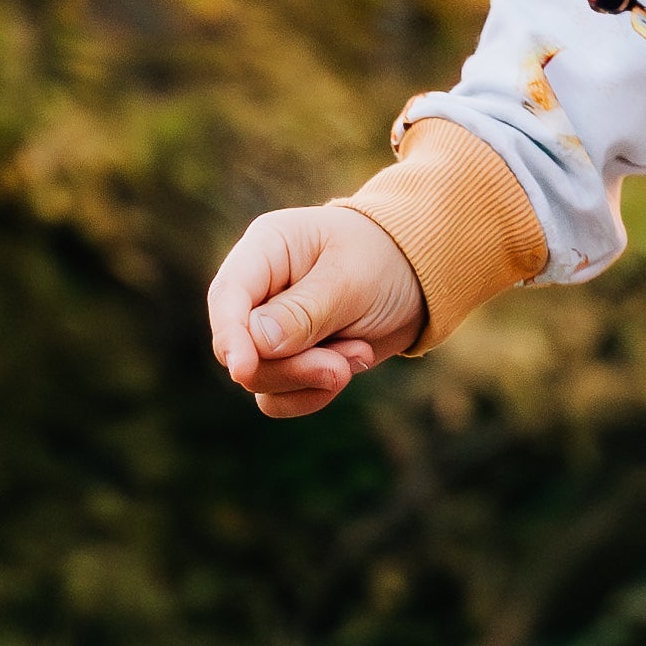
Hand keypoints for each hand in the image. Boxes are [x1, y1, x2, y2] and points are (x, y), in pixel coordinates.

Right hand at [207, 202, 428, 415]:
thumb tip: (255, 345)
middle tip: (341, 366)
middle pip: (241, 349)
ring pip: (260, 380)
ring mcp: (270, 329)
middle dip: (292, 367)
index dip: (229, 336)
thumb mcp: (350, 280)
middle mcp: (258, 290)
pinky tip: (352, 364)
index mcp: (266, 248)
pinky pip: (280, 397)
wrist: (418, 278)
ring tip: (360, 352)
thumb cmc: (383, 260)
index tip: (244, 370)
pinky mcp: (288, 360)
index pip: (227, 296)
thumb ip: (302, 313)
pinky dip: (315, 392)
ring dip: (311, 379)